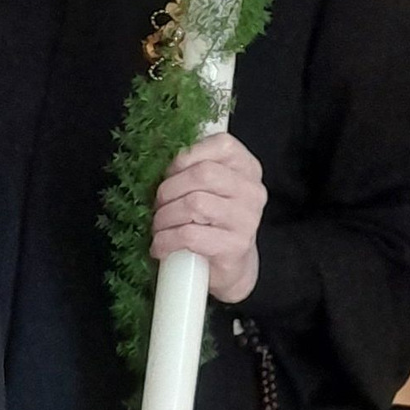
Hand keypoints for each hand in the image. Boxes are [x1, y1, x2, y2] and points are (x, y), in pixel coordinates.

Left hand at [150, 132, 266, 302]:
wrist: (230, 265)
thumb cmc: (211, 220)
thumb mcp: (208, 187)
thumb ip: (193, 167)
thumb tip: (157, 157)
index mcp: (247, 169)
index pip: (222, 144)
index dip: (187, 155)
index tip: (170, 173)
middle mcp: (252, 191)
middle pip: (202, 174)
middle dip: (168, 189)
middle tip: (157, 205)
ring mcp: (247, 219)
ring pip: (194, 203)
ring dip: (164, 217)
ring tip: (159, 227)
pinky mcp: (235, 246)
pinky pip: (190, 235)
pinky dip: (165, 240)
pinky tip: (160, 246)